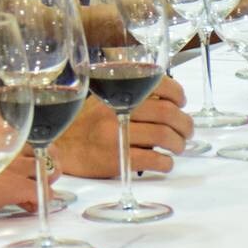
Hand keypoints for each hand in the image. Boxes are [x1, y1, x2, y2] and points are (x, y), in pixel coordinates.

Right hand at [0, 147, 43, 223]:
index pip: (22, 132)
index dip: (27, 147)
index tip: (21, 158)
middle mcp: (5, 142)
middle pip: (40, 148)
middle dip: (44, 161)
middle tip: (35, 176)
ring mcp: (11, 164)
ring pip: (46, 170)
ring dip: (43, 181)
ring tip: (31, 193)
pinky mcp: (14, 187)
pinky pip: (43, 194)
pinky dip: (40, 201)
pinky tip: (28, 206)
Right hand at [54, 78, 192, 177]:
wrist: (61, 146)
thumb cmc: (84, 123)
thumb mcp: (103, 99)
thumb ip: (128, 95)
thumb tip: (166, 100)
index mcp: (117, 92)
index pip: (159, 84)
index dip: (178, 93)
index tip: (181, 102)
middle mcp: (117, 110)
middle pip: (168, 113)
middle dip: (185, 123)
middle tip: (186, 130)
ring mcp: (117, 136)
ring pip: (164, 136)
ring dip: (179, 143)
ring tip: (177, 146)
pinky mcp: (117, 160)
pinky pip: (153, 159)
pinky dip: (167, 162)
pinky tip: (165, 162)